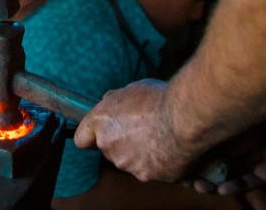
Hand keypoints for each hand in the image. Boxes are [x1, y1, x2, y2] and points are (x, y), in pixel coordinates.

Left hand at [74, 79, 194, 181]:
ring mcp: (127, 163)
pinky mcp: (146, 176)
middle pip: (109, 148)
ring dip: (140, 152)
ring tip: (160, 136)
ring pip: (129, 160)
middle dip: (122, 141)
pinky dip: (157, 163)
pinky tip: (168, 148)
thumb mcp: (131, 89)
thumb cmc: (159, 99)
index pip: (82, 139)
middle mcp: (109, 145)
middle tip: (143, 128)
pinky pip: (149, 169)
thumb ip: (115, 100)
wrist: (183, 118)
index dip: (90, 136)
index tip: (99, 133)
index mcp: (101, 121)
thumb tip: (109, 101)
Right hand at [191, 91, 265, 199]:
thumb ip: (227, 91)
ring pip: (241, 171)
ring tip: (204, 188)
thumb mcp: (248, 85)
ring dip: (223, 181)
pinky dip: (243, 182)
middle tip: (189, 179)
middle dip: (207, 170)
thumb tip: (197, 87)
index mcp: (244, 118)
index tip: (182, 156)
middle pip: (227, 159)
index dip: (202, 150)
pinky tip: (225, 187)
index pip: (219, 138)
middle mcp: (253, 135)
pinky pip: (260, 176)